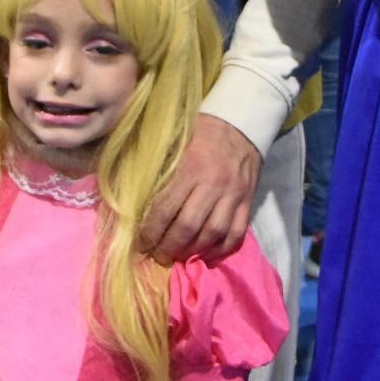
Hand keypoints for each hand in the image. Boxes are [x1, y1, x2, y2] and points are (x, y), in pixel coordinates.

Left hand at [138, 114, 257, 263]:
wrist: (240, 124)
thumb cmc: (199, 134)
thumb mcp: (174, 142)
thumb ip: (157, 170)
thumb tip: (131, 198)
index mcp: (189, 167)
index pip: (165, 209)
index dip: (150, 232)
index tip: (140, 244)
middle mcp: (212, 183)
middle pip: (188, 226)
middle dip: (168, 247)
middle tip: (158, 256)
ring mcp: (233, 194)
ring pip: (212, 233)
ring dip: (193, 251)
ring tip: (178, 257)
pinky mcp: (248, 201)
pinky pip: (236, 233)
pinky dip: (221, 250)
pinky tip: (207, 255)